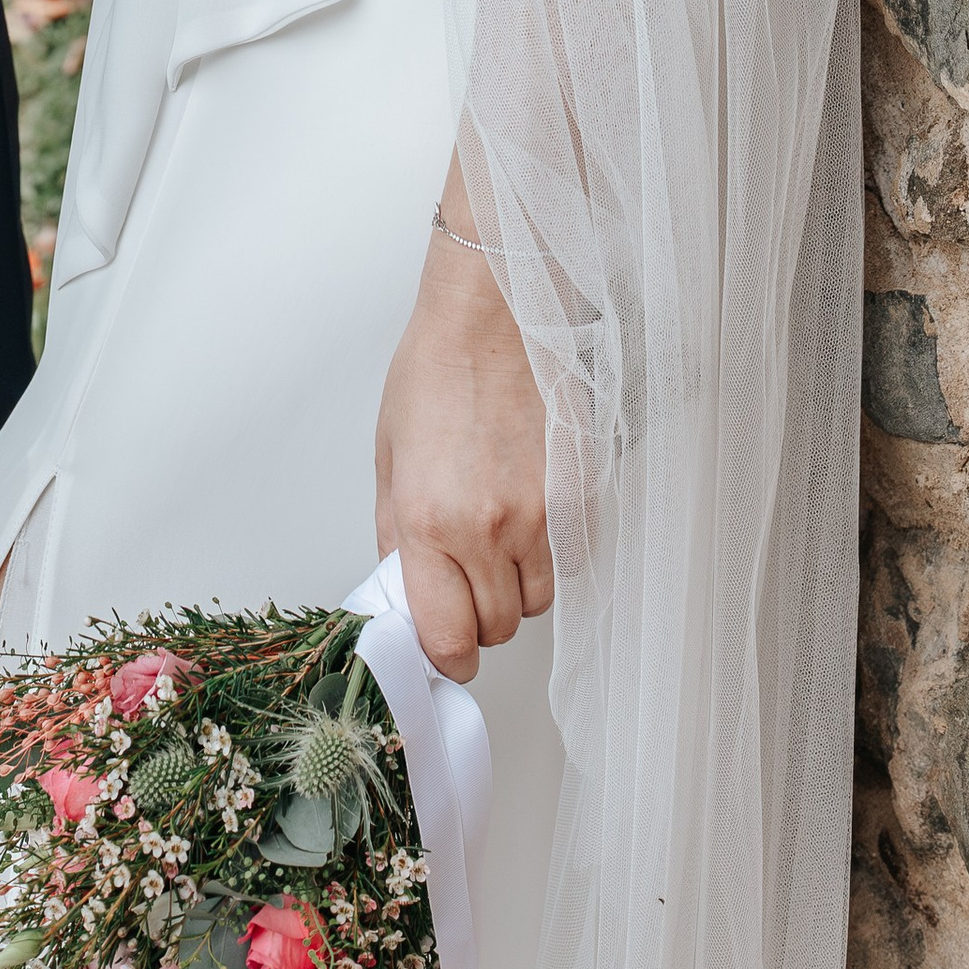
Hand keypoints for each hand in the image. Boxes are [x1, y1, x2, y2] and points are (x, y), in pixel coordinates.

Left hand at [376, 183, 552, 680]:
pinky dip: (552, 554)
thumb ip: (395, 535)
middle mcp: (487, 528)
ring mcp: (540, 514)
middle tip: (464, 578)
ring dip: (516, 586)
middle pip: (497, 629)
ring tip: (497, 538)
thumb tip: (404, 590)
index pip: (447, 640)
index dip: (446, 655)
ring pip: (538, 602)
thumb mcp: (389, 456)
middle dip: (478, 616)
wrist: (494, 313)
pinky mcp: (579, 495)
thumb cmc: (437, 370)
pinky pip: (571, 560)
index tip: (443, 645)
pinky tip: (531, 515)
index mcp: (427, 521)